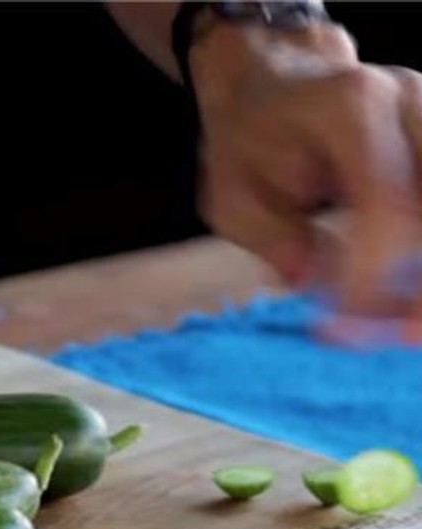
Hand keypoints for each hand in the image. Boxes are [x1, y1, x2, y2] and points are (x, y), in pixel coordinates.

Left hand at [189, 17, 421, 336]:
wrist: (273, 85)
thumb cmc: (247, 143)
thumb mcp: (232, 197)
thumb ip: (275, 240)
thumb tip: (321, 286)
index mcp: (351, 109)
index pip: (389, 199)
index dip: (375, 269)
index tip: (342, 315)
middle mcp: (410, 104)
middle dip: (420, 284)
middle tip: (397, 336)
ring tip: (400, 326)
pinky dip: (420, 265)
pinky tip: (402, 300)